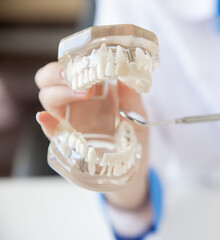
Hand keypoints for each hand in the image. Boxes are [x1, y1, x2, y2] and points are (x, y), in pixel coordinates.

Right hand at [35, 62, 148, 208]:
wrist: (135, 164)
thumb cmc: (133, 134)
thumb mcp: (137, 112)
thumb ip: (131, 95)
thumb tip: (126, 74)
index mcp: (89, 89)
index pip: (69, 68)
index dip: (73, 61)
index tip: (89, 61)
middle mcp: (74, 102)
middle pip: (49, 80)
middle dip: (58, 74)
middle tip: (82, 77)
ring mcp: (70, 121)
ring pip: (48, 100)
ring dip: (60, 92)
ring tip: (84, 92)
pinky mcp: (68, 142)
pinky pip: (52, 132)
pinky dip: (48, 125)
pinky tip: (46, 119)